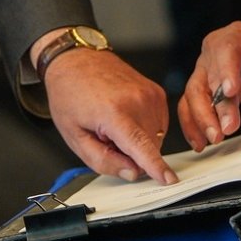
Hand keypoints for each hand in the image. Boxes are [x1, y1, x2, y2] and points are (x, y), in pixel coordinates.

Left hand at [38, 46, 177, 183]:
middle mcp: (137, 101)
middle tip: (108, 138)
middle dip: (132, 154)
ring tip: (115, 125)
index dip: (155, 166)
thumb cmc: (71, 95)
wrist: (76, 61)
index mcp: (114, 113)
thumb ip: (103, 160)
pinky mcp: (157, 91)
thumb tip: (131, 172)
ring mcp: (150, 94)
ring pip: (156, 137)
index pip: (140, 146)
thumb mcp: (75, 137)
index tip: (169, 180)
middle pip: (149, 146)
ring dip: (140, 141)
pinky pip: (159, 124)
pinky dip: (145, 128)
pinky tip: (127, 117)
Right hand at [178, 17, 240, 150]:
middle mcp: (212, 53)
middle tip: (227, 128)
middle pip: (207, 78)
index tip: (231, 92)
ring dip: (201, 119)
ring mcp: (204, 71)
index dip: (226, 71)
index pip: (226, 51)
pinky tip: (200, 141)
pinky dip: (193, 125)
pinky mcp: (202, 89)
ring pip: (193, 95)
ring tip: (214, 139)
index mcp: (233, 36)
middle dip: (215, 107)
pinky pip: (189, 106)